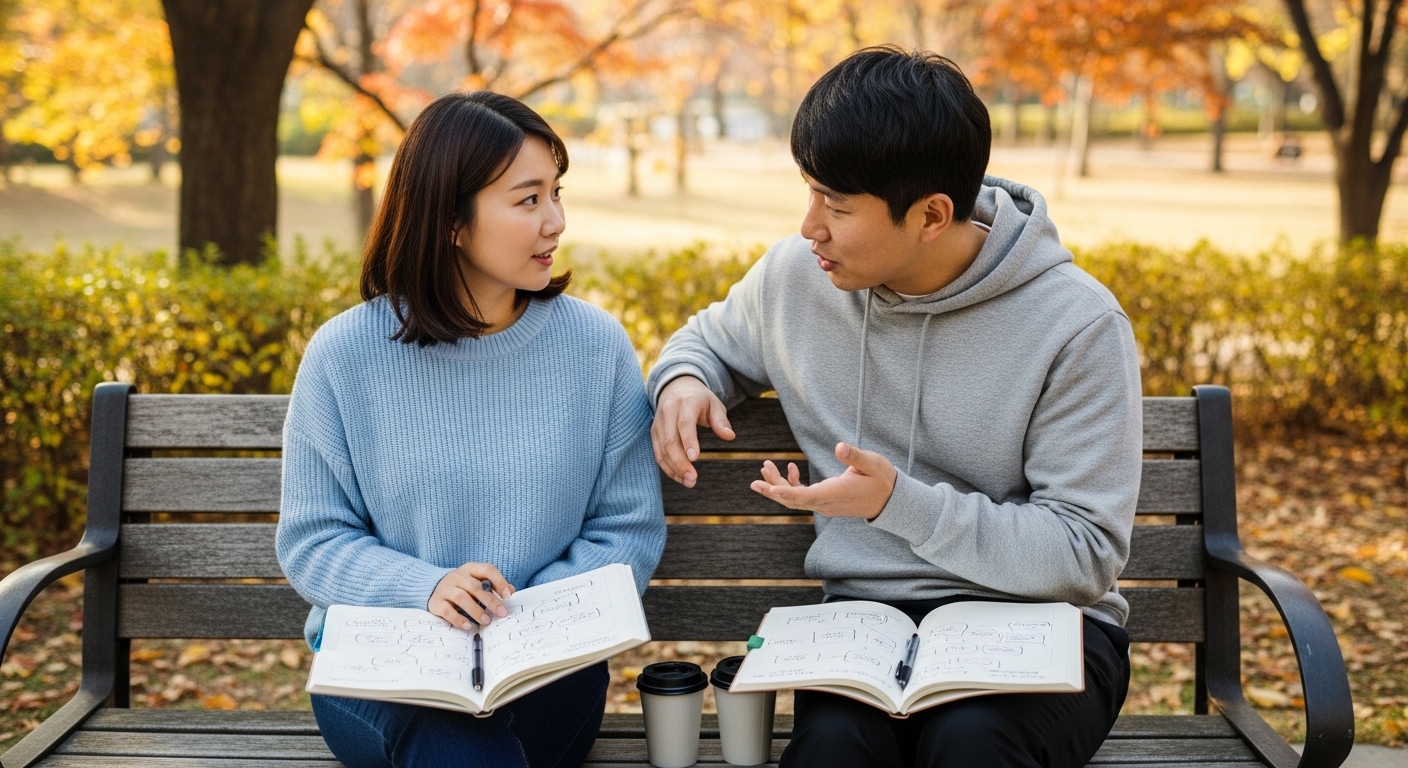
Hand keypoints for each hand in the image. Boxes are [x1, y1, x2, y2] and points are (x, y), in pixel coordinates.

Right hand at [429, 563, 514, 629]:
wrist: (433, 588)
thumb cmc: (463, 586)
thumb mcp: (478, 582)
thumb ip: (494, 585)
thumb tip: (511, 591)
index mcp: (471, 569)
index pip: (487, 569)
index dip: (499, 581)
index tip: (508, 596)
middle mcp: (457, 577)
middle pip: (475, 586)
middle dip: (490, 601)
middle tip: (502, 613)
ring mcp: (445, 589)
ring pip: (461, 597)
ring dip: (476, 610)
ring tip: (487, 621)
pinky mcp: (436, 602)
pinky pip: (447, 610)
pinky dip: (458, 619)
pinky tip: (468, 626)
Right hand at [651, 375, 734, 487]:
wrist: (676, 388)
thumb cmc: (700, 399)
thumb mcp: (715, 404)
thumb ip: (721, 421)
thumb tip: (730, 436)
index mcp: (685, 403)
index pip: (685, 424)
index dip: (688, 441)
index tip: (695, 458)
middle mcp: (668, 412)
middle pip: (670, 440)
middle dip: (680, 462)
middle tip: (693, 479)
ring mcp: (658, 424)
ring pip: (661, 450)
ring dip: (673, 469)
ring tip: (689, 482)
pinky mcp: (654, 433)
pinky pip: (658, 453)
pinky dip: (668, 468)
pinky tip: (680, 478)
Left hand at [749, 442, 897, 519]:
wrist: (890, 500)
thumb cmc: (882, 479)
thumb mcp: (873, 463)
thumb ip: (855, 456)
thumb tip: (839, 447)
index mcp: (836, 493)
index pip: (806, 496)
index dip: (786, 493)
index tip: (769, 489)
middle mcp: (827, 503)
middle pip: (794, 501)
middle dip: (773, 490)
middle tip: (755, 481)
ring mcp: (825, 504)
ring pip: (796, 499)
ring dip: (778, 487)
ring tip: (765, 468)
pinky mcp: (826, 501)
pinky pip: (804, 497)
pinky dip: (792, 486)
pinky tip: (790, 470)